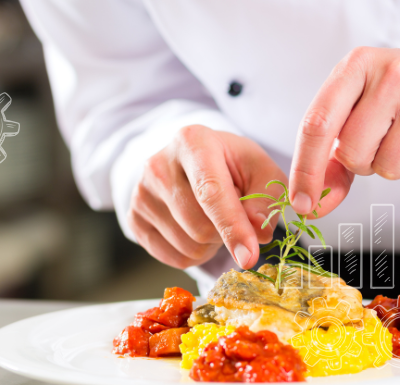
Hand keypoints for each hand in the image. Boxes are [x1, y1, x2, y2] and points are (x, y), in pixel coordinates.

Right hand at [127, 125, 286, 269]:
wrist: (192, 161)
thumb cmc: (230, 164)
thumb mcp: (259, 169)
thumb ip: (267, 198)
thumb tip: (260, 233)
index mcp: (192, 142)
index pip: (211, 193)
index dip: (232, 227)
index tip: (249, 257)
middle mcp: (158, 165)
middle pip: (199, 227)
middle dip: (225, 234)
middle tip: (231, 215)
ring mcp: (140, 193)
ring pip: (187, 246)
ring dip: (211, 245)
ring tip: (212, 219)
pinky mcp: (133, 218)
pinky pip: (172, 258)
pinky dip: (193, 255)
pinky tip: (195, 231)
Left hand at [289, 46, 399, 215]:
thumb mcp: (360, 111)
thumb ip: (330, 157)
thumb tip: (309, 205)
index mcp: (356, 65)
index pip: (317, 124)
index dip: (305, 170)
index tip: (300, 203)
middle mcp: (391, 72)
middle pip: (352, 153)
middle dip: (362, 163)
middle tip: (383, 141)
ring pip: (388, 167)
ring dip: (395, 166)